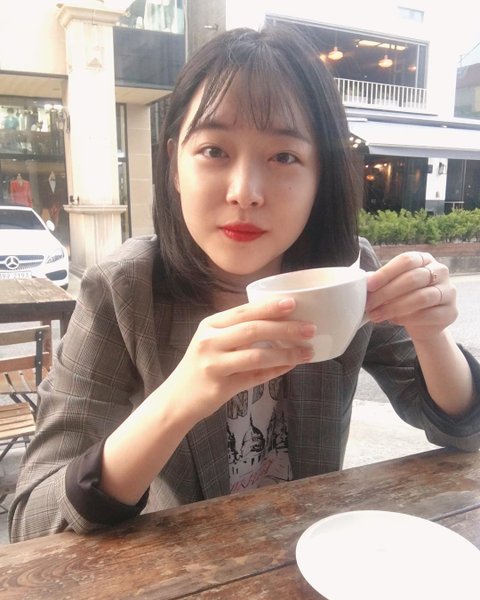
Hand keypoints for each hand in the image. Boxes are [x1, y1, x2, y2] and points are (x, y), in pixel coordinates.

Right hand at [165, 298, 315, 423]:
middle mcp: (209, 342)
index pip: (243, 311)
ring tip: (307, 351)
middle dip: (285, 328)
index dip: (269, 306)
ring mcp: (213, 365)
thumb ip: (238, 331)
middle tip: (309, 328)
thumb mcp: (212, 341)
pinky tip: (290, 366)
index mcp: (210, 325)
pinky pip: (254, 377)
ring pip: (257, 355)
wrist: (176, 400)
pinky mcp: (220, 387)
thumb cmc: (201, 366)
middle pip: (253, 330)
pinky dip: (275, 371)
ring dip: (286, 353)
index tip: (293, 303)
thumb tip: (279, 321)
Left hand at [366, 251, 457, 341]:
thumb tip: (363, 282)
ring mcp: (449, 292)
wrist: (423, 323)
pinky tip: (393, 321)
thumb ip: (381, 282)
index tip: (368, 285)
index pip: (406, 260)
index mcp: (424, 259)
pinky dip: (407, 318)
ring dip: (394, 307)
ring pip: (421, 298)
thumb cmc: (404, 298)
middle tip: (369, 304)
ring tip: (376, 315)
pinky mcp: (451, 312)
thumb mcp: (392, 286)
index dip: (386, 272)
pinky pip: (428, 315)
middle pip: (412, 278)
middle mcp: (440, 271)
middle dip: (386, 293)